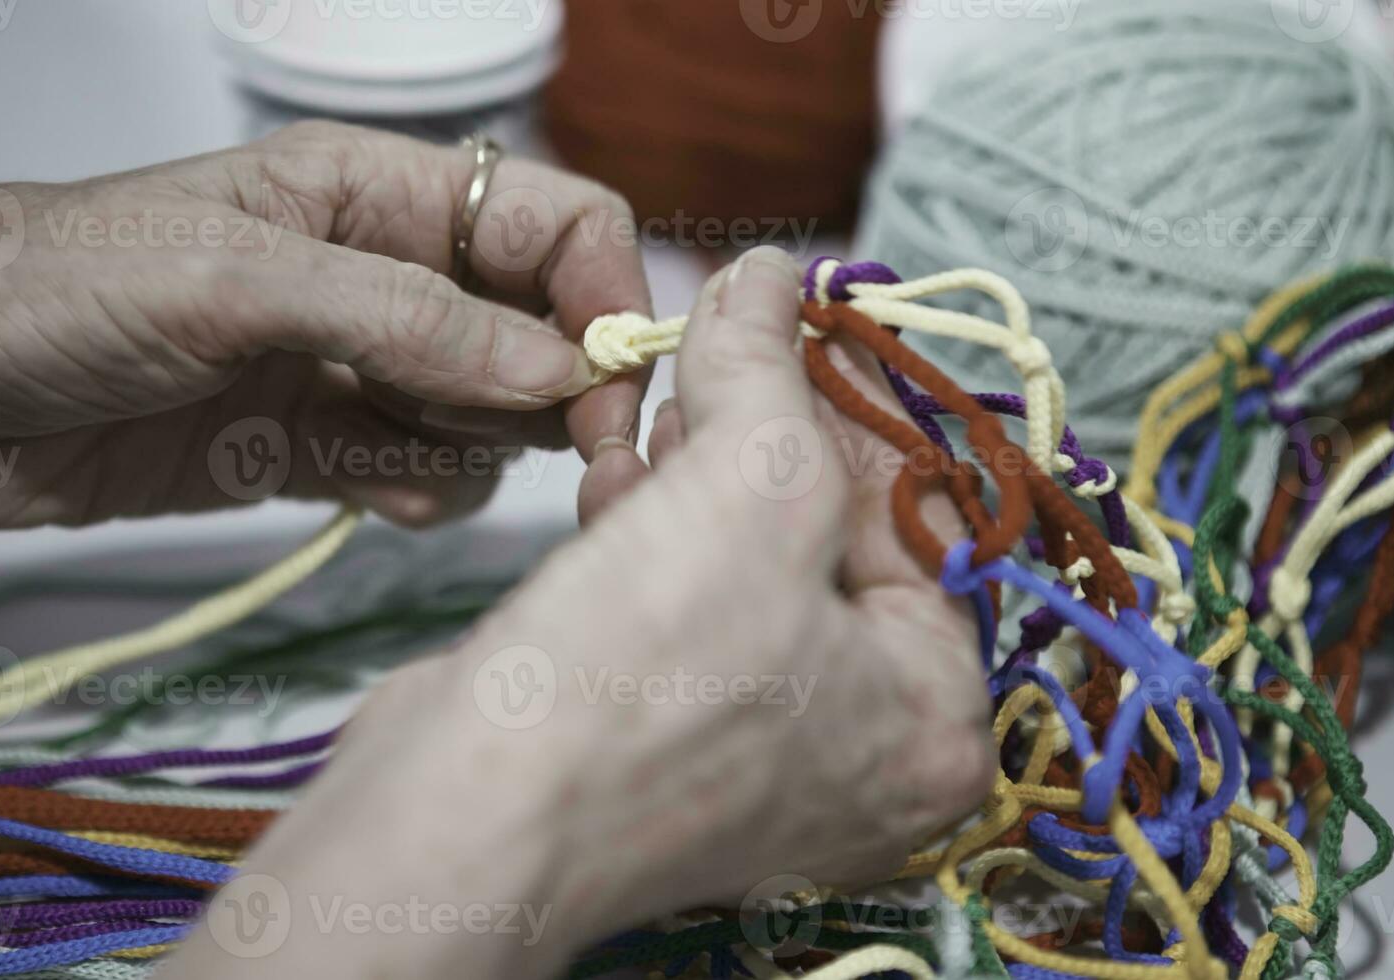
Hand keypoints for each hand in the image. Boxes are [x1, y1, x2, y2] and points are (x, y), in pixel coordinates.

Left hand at [0, 121, 651, 547]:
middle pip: (537, 329)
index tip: (612, 384)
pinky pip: (422, 473)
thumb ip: (403, 320)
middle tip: (569, 459)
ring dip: (479, 451)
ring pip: (490, 414)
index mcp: (373, 192)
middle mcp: (382, 275)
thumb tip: (554, 366)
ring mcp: (353, 365)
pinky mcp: (317, 447)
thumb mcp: (235, 280)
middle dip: (561, 393)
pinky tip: (371, 492)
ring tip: (403, 463)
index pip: (548, 225)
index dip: (601, 296)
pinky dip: (421, 491)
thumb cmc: (51, 292)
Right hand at [158, 248, 996, 978]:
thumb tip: (769, 274)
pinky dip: (654, 543)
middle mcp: (863, 754)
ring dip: (699, 481)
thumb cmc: (634, 685)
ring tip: (656, 424)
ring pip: (752, 571)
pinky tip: (613, 494)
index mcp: (935, 718)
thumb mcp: (745, 487)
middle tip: (729, 357)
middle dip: (771, 438)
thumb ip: (770, 367)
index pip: (928, 520)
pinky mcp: (666, 748)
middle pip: (838, 543)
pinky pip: (688, 613)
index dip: (860, 405)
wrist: (457, 819)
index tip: (805, 323)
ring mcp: (760, 761)